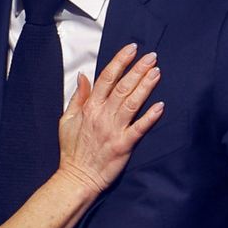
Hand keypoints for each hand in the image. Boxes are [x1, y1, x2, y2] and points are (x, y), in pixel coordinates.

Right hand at [56, 43, 162, 196]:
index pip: (106, 78)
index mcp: (89, 107)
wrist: (77, 178)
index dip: (120, 61)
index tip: (131, 49)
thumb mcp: (67, 120)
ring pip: (132, 102)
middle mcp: (103, 115)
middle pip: (123, 87)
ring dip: (146, 86)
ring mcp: (114, 130)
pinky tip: (160, 105)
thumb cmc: (72, 151)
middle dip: (138, 69)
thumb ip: (77, 97)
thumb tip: (83, 76)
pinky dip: (150, 117)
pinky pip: (139, 128)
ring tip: (157, 72)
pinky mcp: (124, 145)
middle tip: (152, 56)